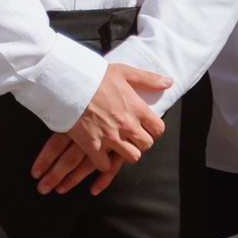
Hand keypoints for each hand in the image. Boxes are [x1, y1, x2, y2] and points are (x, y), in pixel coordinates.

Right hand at [36, 63, 170, 193]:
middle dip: (140, 142)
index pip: (158, 129)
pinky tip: (101, 154)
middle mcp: (127, 125)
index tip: (144, 128)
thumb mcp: (123, 72)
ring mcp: (111, 137)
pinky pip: (106, 165)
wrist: (68, 84)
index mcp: (137, 108)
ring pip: (132, 157)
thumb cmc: (95, 76)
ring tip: (117, 146)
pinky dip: (104, 162)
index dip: (153, 130)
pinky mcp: (93, 146)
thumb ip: (148, 79)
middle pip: (146, 145)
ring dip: (126, 153)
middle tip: (130, 136)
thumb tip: (168, 82)